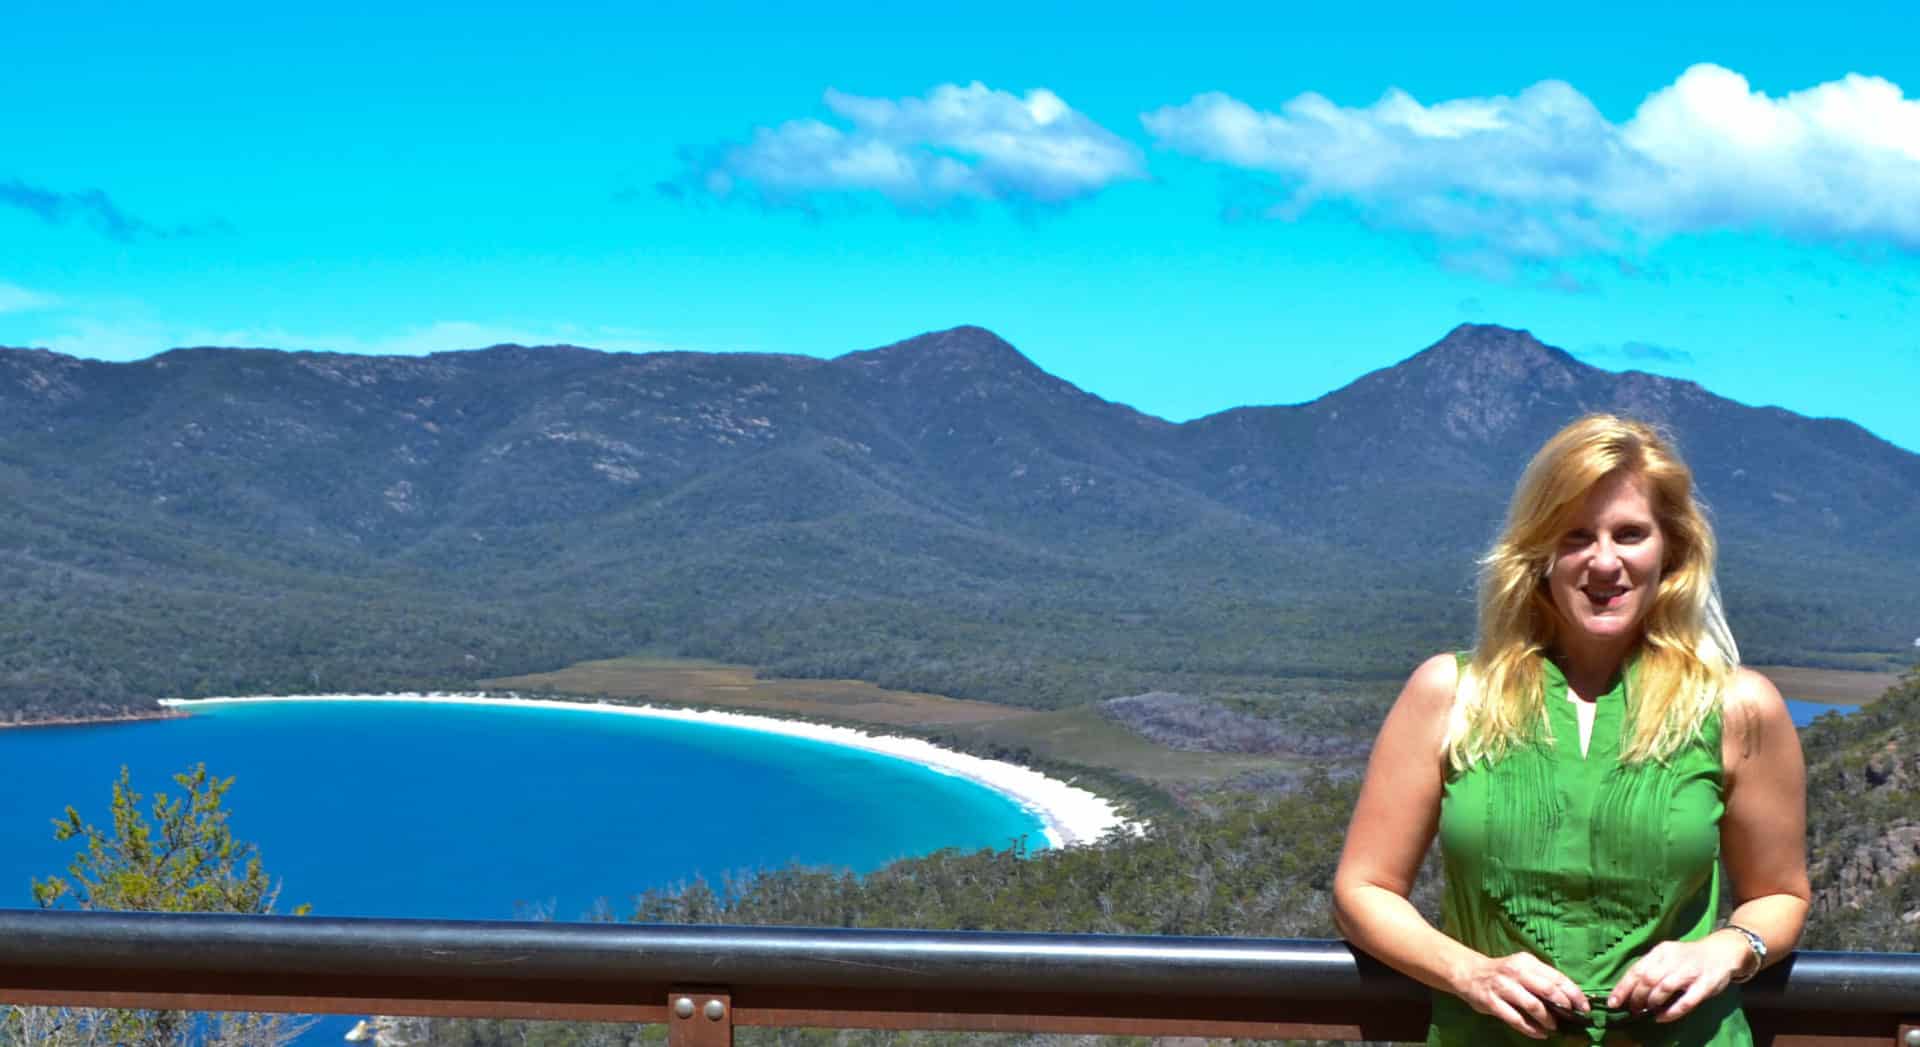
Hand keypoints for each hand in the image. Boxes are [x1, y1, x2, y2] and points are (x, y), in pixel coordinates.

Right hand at [1451, 951, 1586, 1039]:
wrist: (1469, 972)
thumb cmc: (1502, 972)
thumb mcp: (1522, 967)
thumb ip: (1541, 979)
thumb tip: (1569, 997)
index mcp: (1527, 962)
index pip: (1556, 977)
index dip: (1574, 993)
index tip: (1584, 1007)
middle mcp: (1516, 972)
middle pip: (1547, 989)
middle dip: (1564, 1005)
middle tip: (1572, 1017)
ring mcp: (1503, 987)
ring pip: (1533, 1005)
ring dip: (1547, 1019)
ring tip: (1554, 1027)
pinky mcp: (1492, 1002)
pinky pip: (1516, 1019)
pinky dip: (1531, 1029)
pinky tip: (1540, 1034)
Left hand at [1606, 933, 1751, 1022]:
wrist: (1722, 952)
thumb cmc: (1688, 957)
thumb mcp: (1667, 956)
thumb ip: (1650, 968)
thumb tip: (1628, 989)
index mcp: (1661, 951)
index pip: (1637, 969)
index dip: (1623, 988)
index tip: (1613, 1003)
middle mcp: (1674, 959)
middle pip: (1648, 979)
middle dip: (1636, 997)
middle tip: (1633, 1010)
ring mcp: (1691, 971)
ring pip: (1665, 987)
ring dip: (1652, 1002)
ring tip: (1646, 1012)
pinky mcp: (1706, 984)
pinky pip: (1687, 1000)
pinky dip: (1672, 1011)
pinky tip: (1662, 1018)